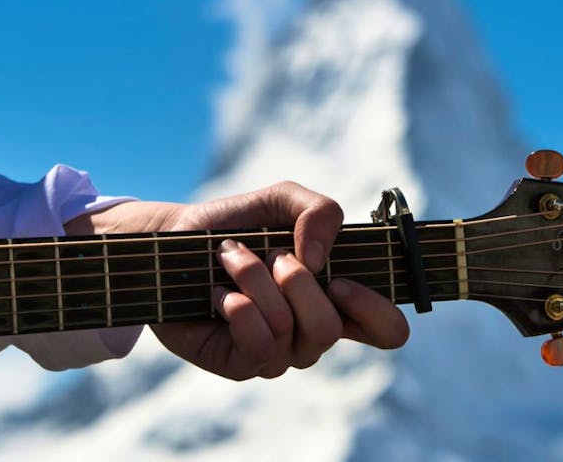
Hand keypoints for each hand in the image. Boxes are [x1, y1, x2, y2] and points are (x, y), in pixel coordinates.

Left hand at [64, 182, 409, 379]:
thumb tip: (317, 261)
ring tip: (231, 258)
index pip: (388, 331)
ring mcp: (278, 354)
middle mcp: (312, 333)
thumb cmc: (236, 223)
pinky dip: (238, 308)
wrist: (174, 238)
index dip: (375, 310)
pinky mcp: (239, 364)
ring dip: (256, 281)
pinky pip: (257, 348)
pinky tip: (218, 294)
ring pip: (288, 331)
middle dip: (297, 282)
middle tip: (272, 255)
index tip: (341, 279)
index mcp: (338, 299)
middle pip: (331, 329)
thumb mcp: (283, 199)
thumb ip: (320, 211)